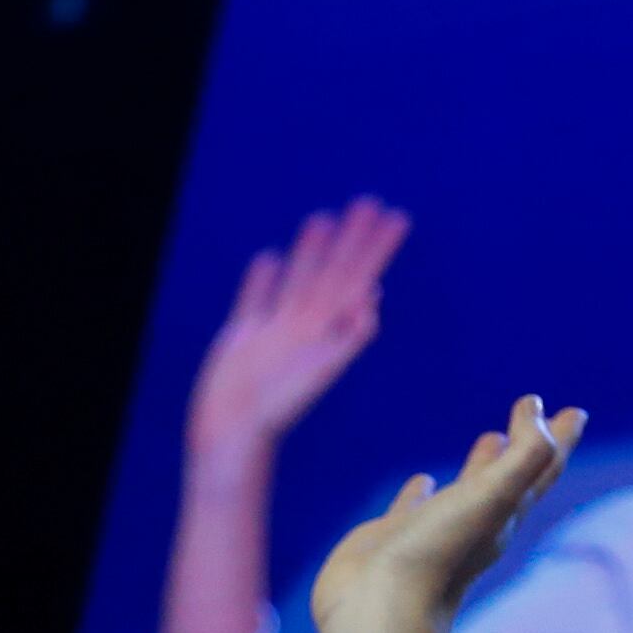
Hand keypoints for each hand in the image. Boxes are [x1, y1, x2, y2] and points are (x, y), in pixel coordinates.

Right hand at [188, 199, 410, 468]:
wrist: (234, 430)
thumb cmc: (279, 406)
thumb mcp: (320, 369)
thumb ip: (347, 336)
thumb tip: (371, 299)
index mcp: (328, 328)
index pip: (360, 276)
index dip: (378, 248)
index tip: (397, 218)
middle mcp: (307, 324)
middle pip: (335, 270)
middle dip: (353, 238)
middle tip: (369, 202)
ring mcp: (276, 328)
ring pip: (298, 278)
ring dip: (312, 250)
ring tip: (323, 218)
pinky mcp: (243, 335)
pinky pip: (256, 298)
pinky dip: (263, 279)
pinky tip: (270, 257)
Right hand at [312, 396, 581, 632]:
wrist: (380, 612)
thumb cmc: (439, 554)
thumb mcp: (492, 498)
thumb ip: (524, 457)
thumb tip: (538, 411)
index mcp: (506, 515)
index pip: (542, 470)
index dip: (559, 439)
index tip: (575, 412)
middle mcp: (476, 524)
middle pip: (513, 477)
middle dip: (528, 446)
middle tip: (536, 417)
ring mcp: (434, 532)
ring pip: (466, 491)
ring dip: (481, 464)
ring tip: (491, 439)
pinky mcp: (393, 539)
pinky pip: (413, 509)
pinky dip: (419, 492)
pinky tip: (422, 481)